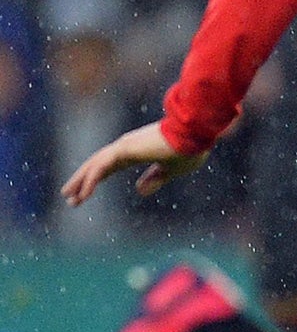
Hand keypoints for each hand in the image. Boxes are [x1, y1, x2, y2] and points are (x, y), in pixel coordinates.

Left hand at [61, 121, 209, 204]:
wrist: (195, 135)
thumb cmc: (189, 149)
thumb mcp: (172, 170)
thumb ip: (155, 179)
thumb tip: (139, 191)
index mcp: (137, 152)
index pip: (109, 168)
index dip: (96, 180)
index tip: (85, 194)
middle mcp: (126, 147)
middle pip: (97, 166)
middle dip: (82, 181)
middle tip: (68, 196)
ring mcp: (124, 147)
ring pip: (94, 165)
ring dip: (79, 181)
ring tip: (68, 196)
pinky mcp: (124, 149)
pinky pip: (101, 167)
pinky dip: (90, 181)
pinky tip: (83, 195)